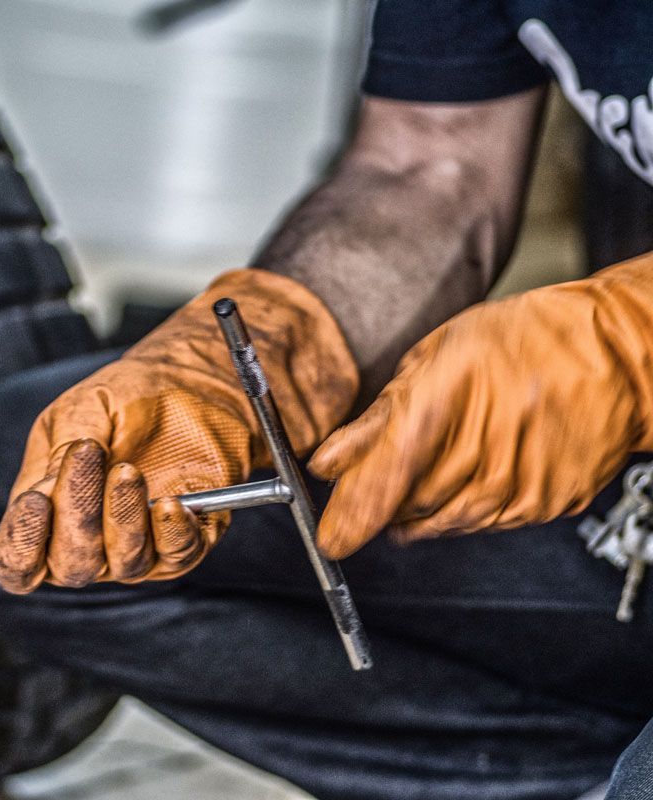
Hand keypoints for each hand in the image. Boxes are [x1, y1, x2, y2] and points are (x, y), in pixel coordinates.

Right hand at [0, 269, 358, 592]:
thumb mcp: (82, 411)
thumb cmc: (127, 398)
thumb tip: (47, 491)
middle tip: (89, 457)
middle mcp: (87, 541)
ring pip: (122, 563)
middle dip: (76, 513)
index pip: (17, 561)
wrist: (191, 385)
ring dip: (123, 517)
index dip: (20, 543)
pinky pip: (175, 555)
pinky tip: (170, 502)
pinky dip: (171, 531)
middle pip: (68, 565)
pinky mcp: (182, 542)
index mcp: (46, 514)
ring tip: (130, 470)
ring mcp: (135, 547)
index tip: (35, 502)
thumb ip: (59, 451)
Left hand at [311, 255, 652, 558]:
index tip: (332, 537)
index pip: (394, 463)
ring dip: (414, 516)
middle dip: (377, 510)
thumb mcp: (436, 357)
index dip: (358, 507)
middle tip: (359, 504)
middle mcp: (495, 435)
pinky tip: (458, 488)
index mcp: (455, 386)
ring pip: (446, 519)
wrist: (617, 353)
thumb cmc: (522, 341)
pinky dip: (459, 514)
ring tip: (404, 498)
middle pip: (414, 498)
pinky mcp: (550, 499)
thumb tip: (327, 463)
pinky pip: (485, 523)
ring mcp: (527, 473)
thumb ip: (378, 417)